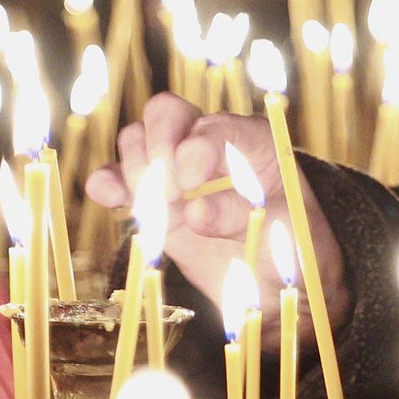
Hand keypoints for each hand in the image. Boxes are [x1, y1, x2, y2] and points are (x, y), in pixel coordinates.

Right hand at [84, 93, 347, 346]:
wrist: (274, 285)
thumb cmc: (291, 251)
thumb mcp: (283, 234)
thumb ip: (241, 218)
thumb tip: (195, 213)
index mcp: (253, 142)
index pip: (215, 126)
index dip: (197, 147)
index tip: (191, 182)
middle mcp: (210, 145)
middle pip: (166, 113)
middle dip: (157, 148)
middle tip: (168, 193)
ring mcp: (176, 170)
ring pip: (136, 139)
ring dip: (136, 171)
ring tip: (159, 213)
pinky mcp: (153, 199)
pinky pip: (118, 178)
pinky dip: (108, 184)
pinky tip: (107, 197)